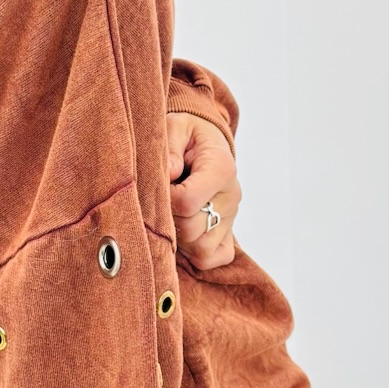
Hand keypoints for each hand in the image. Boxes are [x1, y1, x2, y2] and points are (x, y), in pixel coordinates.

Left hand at [166, 112, 238, 269]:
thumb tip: (170, 173)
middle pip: (191, 229)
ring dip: (177, 237)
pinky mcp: (228, 233)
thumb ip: (170, 148)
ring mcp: (231, 218)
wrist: (204, 143)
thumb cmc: (186, 137)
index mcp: (221, 168)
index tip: (156, 187)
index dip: (164, 199)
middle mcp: (231, 196)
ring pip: (200, 248)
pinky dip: (194, 253)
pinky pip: (212, 258)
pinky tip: (181, 233)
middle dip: (167, 219)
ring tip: (169, 215)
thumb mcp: (175, 128)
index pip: (187, 201)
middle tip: (158, 202)